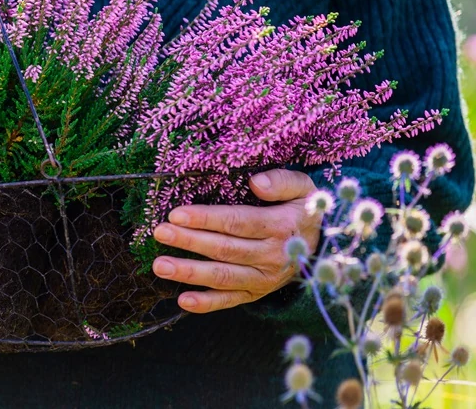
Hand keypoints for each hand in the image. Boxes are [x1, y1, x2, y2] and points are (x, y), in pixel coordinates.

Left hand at [150, 169, 321, 313]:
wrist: (323, 246)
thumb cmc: (302, 210)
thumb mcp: (304, 188)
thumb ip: (282, 181)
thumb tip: (256, 183)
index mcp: (281, 227)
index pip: (238, 222)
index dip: (206, 219)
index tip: (176, 214)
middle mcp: (272, 256)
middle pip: (225, 249)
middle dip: (189, 241)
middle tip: (160, 233)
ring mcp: (264, 279)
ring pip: (223, 276)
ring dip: (190, 272)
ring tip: (160, 265)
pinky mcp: (256, 293)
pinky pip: (230, 300)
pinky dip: (206, 303)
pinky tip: (182, 300)